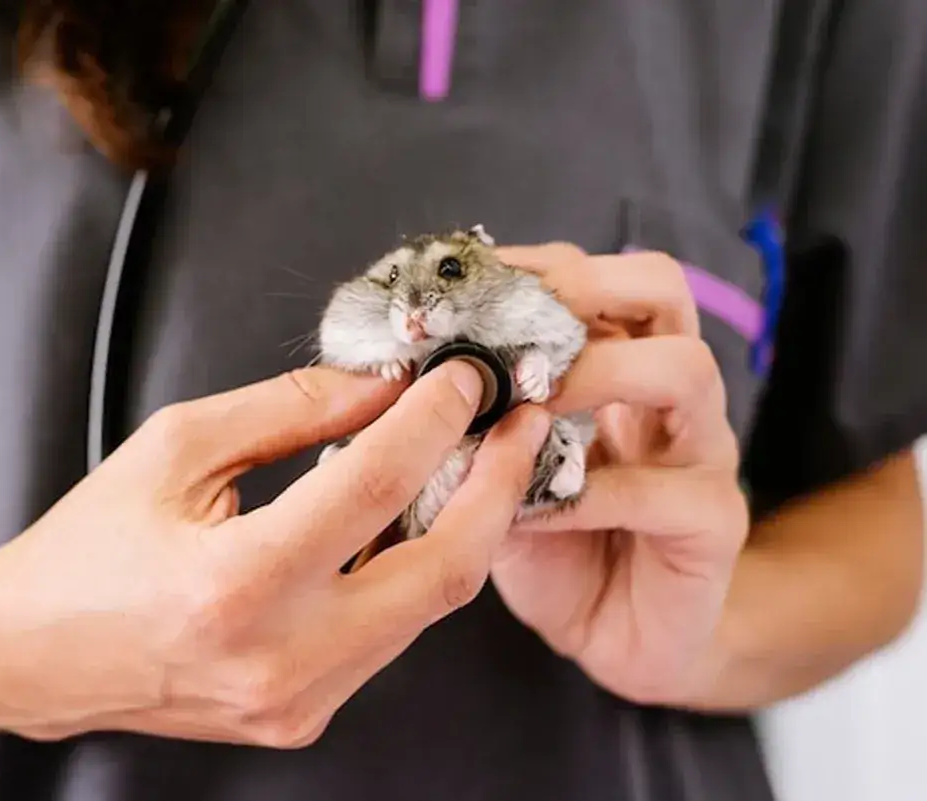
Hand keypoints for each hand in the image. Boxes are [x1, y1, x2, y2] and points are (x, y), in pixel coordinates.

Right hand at [0, 361, 550, 744]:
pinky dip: (413, 570)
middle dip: (499, 486)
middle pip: (442, 567)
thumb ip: (291, 410)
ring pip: (426, 608)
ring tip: (476, 462)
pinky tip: (417, 520)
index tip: (462, 378)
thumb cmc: (89, 547)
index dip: (434, 418)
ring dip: (464, 528)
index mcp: (237, 582)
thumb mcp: (177, 448)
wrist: (34, 654)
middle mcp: (280, 657)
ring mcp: (297, 700)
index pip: (377, 483)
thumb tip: (382, 385)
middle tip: (517, 423)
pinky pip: (389, 635)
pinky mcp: (302, 715)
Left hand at [488, 243, 749, 705]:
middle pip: (662, 290)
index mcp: (621, 368)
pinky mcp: (714, 523)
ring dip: (594, 373)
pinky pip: (660, 492)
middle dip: (580, 291)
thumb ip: (471, 427)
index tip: (463, 284)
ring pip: (684, 370)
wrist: (615, 637)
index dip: (534, 268)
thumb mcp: (497, 474)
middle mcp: (670, 395)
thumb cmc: (552, 545)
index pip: (596, 278)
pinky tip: (528, 512)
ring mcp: (703, 454)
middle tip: (510, 328)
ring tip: (526, 403)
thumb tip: (401, 381)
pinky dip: (584, 496)